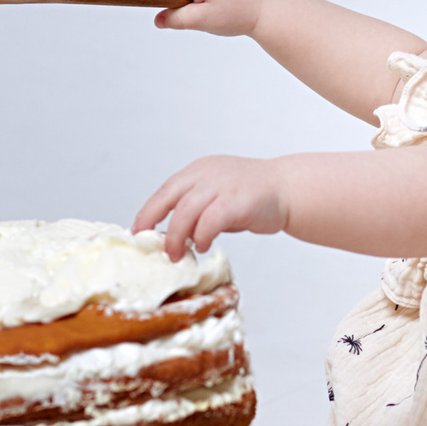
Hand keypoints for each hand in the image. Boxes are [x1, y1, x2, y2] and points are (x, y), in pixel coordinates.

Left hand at [135, 155, 290, 258]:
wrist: (288, 188)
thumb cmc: (252, 197)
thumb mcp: (217, 195)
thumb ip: (196, 211)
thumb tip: (174, 236)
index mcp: (198, 171)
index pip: (165, 191)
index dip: (148, 213)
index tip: (138, 232)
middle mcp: (207, 174)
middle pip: (171, 199)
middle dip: (158, 227)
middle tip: (160, 250)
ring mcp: (222, 185)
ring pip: (187, 211)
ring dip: (178, 237)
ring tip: (178, 254)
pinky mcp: (237, 200)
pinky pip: (210, 221)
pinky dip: (202, 236)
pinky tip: (204, 246)